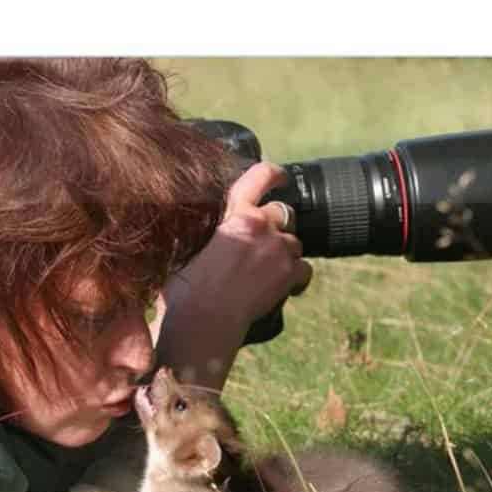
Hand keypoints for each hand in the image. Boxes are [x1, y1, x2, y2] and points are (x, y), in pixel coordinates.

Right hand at [153, 162, 311, 388]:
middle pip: (283, 213)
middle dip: (277, 225)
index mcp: (236, 213)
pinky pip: (305, 269)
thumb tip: (199, 227)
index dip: (274, 174)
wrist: (204, 318)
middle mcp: (262, 225)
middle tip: (263, 244)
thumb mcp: (187, 246)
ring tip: (267, 271)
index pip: (260, 177)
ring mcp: (278, 250)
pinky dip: (297, 278)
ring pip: (295, 242)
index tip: (281, 176)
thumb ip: (203, 230)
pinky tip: (285, 288)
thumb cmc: (186, 287)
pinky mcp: (289, 275)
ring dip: (285, 252)